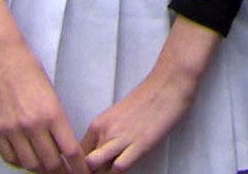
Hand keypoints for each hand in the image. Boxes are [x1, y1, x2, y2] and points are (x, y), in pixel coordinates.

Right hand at [0, 0, 87, 172]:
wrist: (0, 59)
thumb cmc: (30, 72)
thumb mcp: (52, 94)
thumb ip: (57, 121)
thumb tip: (63, 145)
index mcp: (52, 113)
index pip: (69, 150)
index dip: (78, 166)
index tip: (83, 172)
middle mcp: (32, 125)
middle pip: (50, 162)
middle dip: (61, 171)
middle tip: (67, 172)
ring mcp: (11, 130)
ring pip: (29, 164)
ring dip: (41, 169)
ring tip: (48, 169)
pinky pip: (10, 158)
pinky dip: (20, 163)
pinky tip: (27, 160)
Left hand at [80, 17, 217, 170]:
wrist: (169, 83)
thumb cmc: (150, 97)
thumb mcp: (120, 115)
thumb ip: (110, 133)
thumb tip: (107, 152)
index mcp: (98, 124)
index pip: (78, 153)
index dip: (81, 166)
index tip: (89, 171)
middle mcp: (105, 131)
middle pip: (84, 161)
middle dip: (88, 172)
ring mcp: (121, 137)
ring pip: (93, 165)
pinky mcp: (139, 144)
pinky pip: (119, 167)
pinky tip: (123, 172)